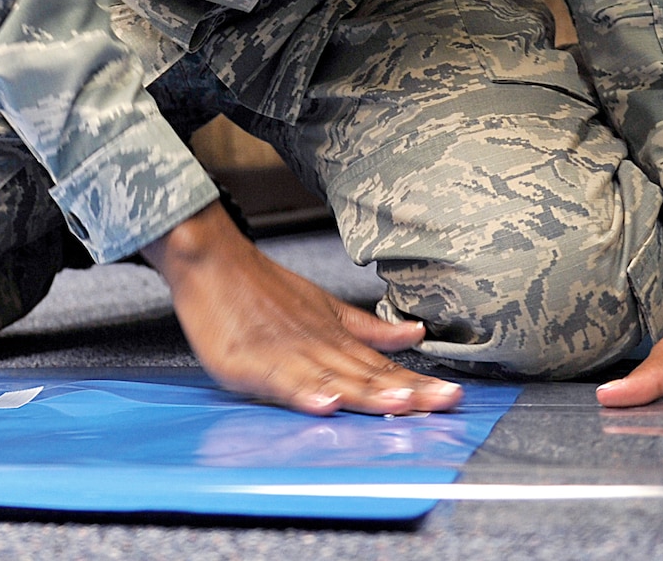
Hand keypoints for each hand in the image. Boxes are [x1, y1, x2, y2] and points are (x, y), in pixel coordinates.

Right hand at [142, 201, 463, 416]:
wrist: (212, 257)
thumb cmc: (264, 288)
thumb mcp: (323, 306)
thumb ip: (368, 328)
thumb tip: (415, 334)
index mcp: (334, 337)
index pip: (382, 367)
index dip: (416, 383)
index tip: (451, 398)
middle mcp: (316, 346)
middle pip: (366, 375)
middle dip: (405, 392)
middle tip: (441, 404)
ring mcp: (284, 352)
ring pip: (332, 377)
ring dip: (366, 393)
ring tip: (397, 404)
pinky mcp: (248, 361)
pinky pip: (279, 379)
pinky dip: (302, 392)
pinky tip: (323, 405)